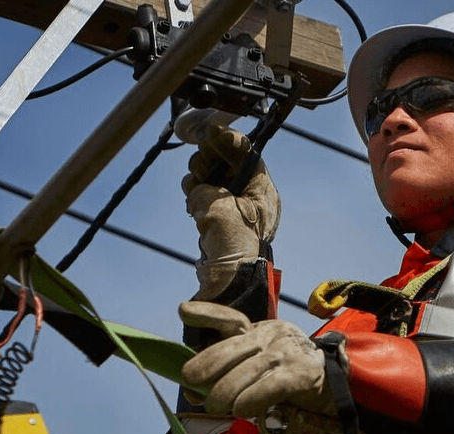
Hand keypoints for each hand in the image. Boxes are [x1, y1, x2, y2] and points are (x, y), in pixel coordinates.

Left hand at [179, 301, 333, 417]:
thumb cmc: (289, 377)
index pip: (231, 318)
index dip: (207, 314)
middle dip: (208, 363)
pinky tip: (240, 410)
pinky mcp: (302, 375)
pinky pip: (272, 387)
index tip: (183, 310)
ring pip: (249, 370)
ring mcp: (287, 354)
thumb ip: (227, 375)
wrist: (337, 385)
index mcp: (261, 330)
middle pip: (233, 347)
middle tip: (189, 380)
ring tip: (213, 406)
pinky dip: (253, 398)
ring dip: (226, 389)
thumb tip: (192, 392)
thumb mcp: (258, 368)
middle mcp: (273, 336)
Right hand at [182, 125, 279, 299]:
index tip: (209, 133)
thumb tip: (199, 182)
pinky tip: (192, 199)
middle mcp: (251, 196)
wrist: (227, 281)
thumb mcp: (219, 207)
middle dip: (209, 159)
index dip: (225, 140)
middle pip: (226, 160)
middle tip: (201, 168)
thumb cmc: (232, 245)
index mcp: (262, 190)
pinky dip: (195, 191)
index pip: (246, 152)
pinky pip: (205, 192)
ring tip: (195, 188)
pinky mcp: (220, 217)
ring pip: (212, 175)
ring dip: (199, 176)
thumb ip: (208, 184)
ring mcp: (235, 206)